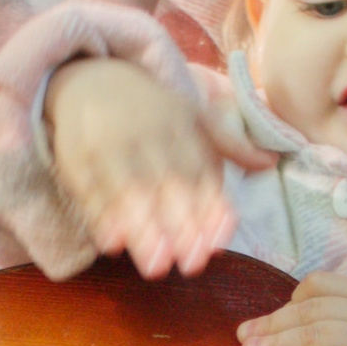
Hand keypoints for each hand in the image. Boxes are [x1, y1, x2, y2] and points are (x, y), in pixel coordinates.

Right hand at [44, 56, 268, 276]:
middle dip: (181, 225)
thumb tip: (270, 163)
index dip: (210, 209)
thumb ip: (230, 144)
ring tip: (156, 267)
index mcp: (181, 127)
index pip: (200, 171)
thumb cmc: (151, 111)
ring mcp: (110, 146)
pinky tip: (112, 243)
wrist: (90, 78)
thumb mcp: (193, 118)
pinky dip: (100, 217)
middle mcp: (148, 136)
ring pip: (129, 191)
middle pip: (167, 184)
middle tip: (192, 264)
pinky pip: (89, 190)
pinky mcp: (77, 158)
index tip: (218, 244)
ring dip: (144, 230)